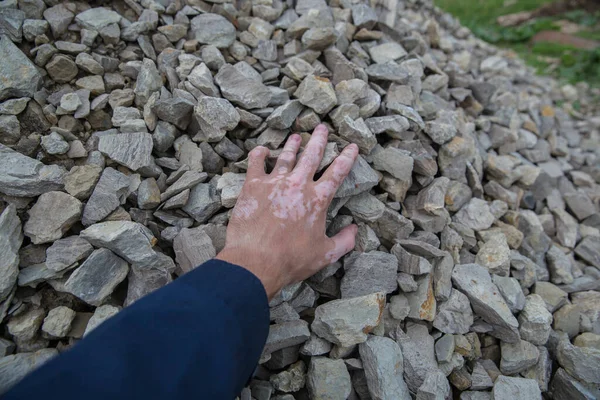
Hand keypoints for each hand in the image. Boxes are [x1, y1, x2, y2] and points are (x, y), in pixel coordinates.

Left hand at [216, 124, 358, 298]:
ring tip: (296, 136)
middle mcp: (298, 185)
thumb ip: (345, 241)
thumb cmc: (291, 260)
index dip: (347, 157)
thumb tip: (355, 230)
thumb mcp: (326, 254)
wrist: (256, 260)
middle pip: (312, 155)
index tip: (352, 146)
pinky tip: (261, 149)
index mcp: (318, 199)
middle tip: (322, 127)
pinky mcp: (253, 185)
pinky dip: (259, 154)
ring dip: (292, 144)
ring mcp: (275, 182)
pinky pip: (256, 162)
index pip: (337, 172)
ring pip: (286, 156)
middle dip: (319, 140)